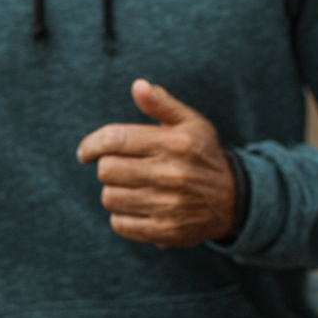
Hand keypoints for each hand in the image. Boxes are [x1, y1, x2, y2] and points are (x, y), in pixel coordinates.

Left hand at [77, 79, 236, 246]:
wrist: (232, 199)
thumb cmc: (203, 154)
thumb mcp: (190, 123)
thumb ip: (161, 104)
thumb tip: (137, 85)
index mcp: (174, 143)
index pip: (115, 139)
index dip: (92, 144)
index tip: (85, 152)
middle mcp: (171, 174)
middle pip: (107, 170)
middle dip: (108, 167)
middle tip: (121, 167)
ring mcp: (167, 205)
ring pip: (110, 197)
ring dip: (114, 191)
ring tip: (131, 186)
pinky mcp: (164, 231)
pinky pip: (120, 224)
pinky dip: (122, 215)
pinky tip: (137, 206)